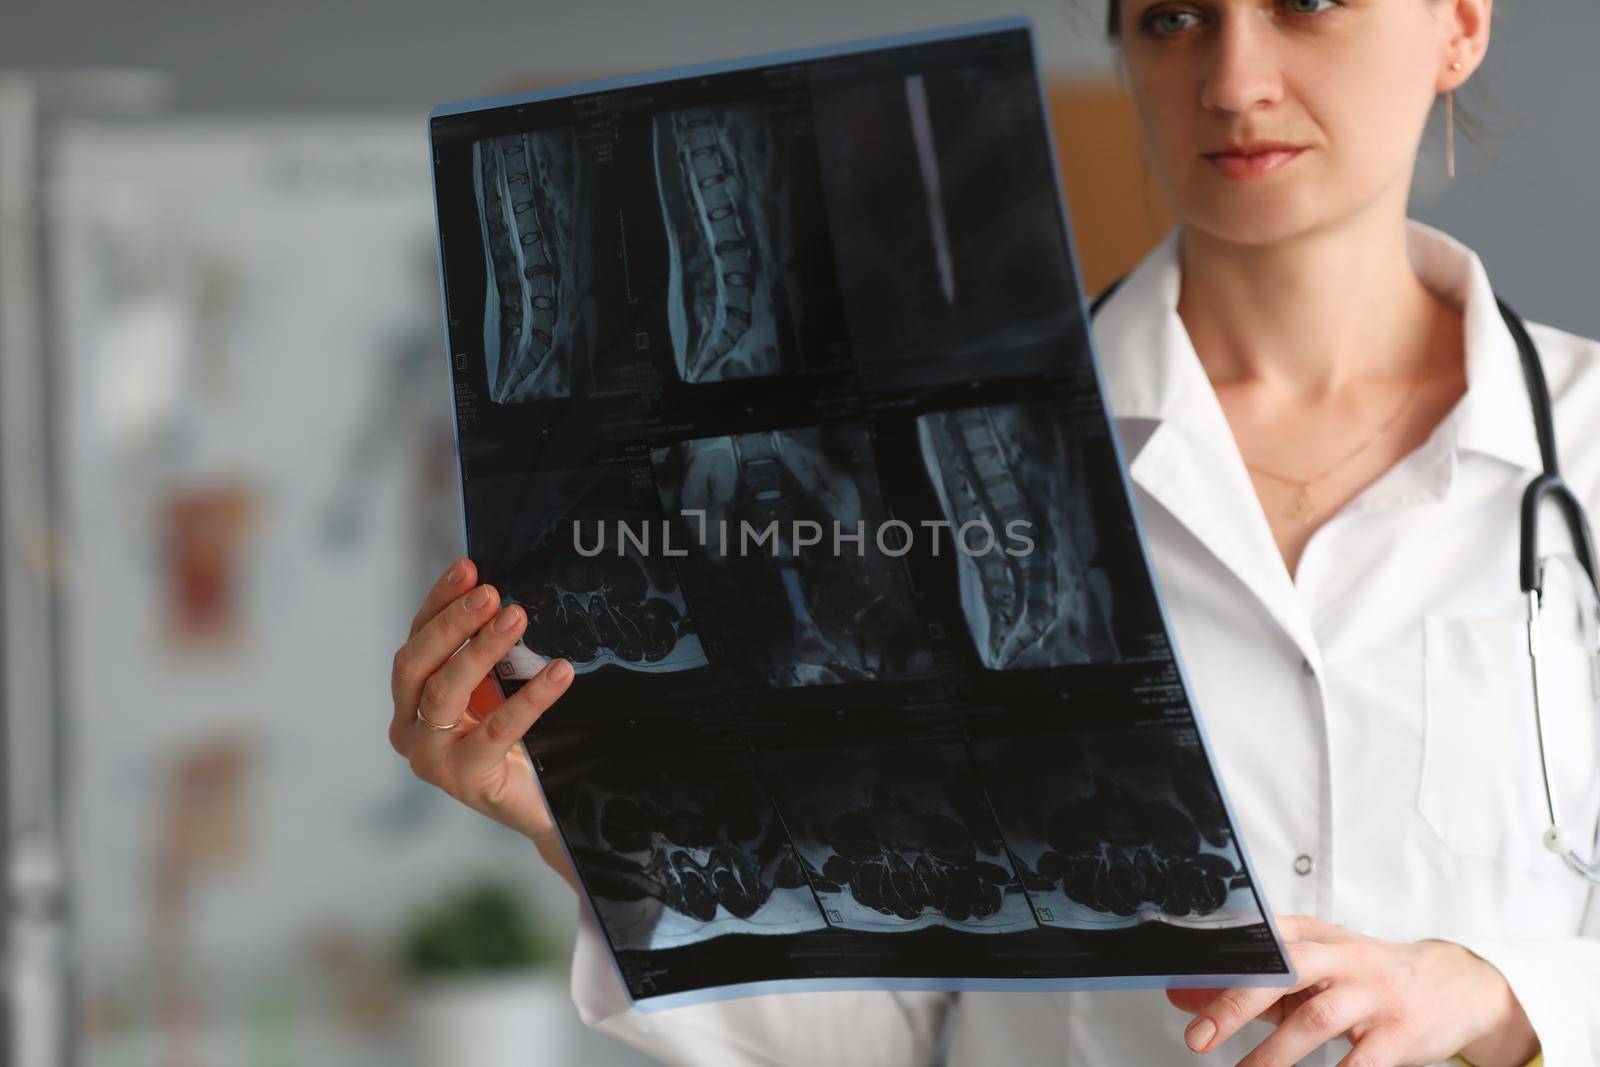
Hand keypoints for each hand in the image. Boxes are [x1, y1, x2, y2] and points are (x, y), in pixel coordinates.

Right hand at [388, 557, 578, 889]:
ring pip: (444, 692)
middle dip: (451, 623)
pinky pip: (497, 730)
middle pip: (414, 664)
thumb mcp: (495, 688)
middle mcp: (408, 729)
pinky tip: (560, 671)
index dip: (439, 602)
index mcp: (411, 700)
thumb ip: (487, 649)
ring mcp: (430, 758)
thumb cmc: (517, 741)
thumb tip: (501, 591)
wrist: (544, 805)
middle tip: (492, 593)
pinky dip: (530, 698)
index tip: (468, 567)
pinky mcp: (463, 780)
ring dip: (480, 649)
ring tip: (518, 616)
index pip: (416, 640)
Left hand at [1167, 915, 1537, 1066]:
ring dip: (1274, 1053)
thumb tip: (1182, 997)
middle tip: (1198, 1037)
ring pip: (1316, 1018)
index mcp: (1314, 936)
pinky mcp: (1401, 1032)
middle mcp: (1342, 956)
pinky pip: (1363, 1060)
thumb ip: (1248, 985)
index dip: (1218, 960)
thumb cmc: (1366, 978)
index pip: (1257, 940)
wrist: (1455, 985)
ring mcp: (1374, 992)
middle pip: (1283, 970)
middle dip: (1235, 1003)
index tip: (1179, 982)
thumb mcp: (1308, 973)